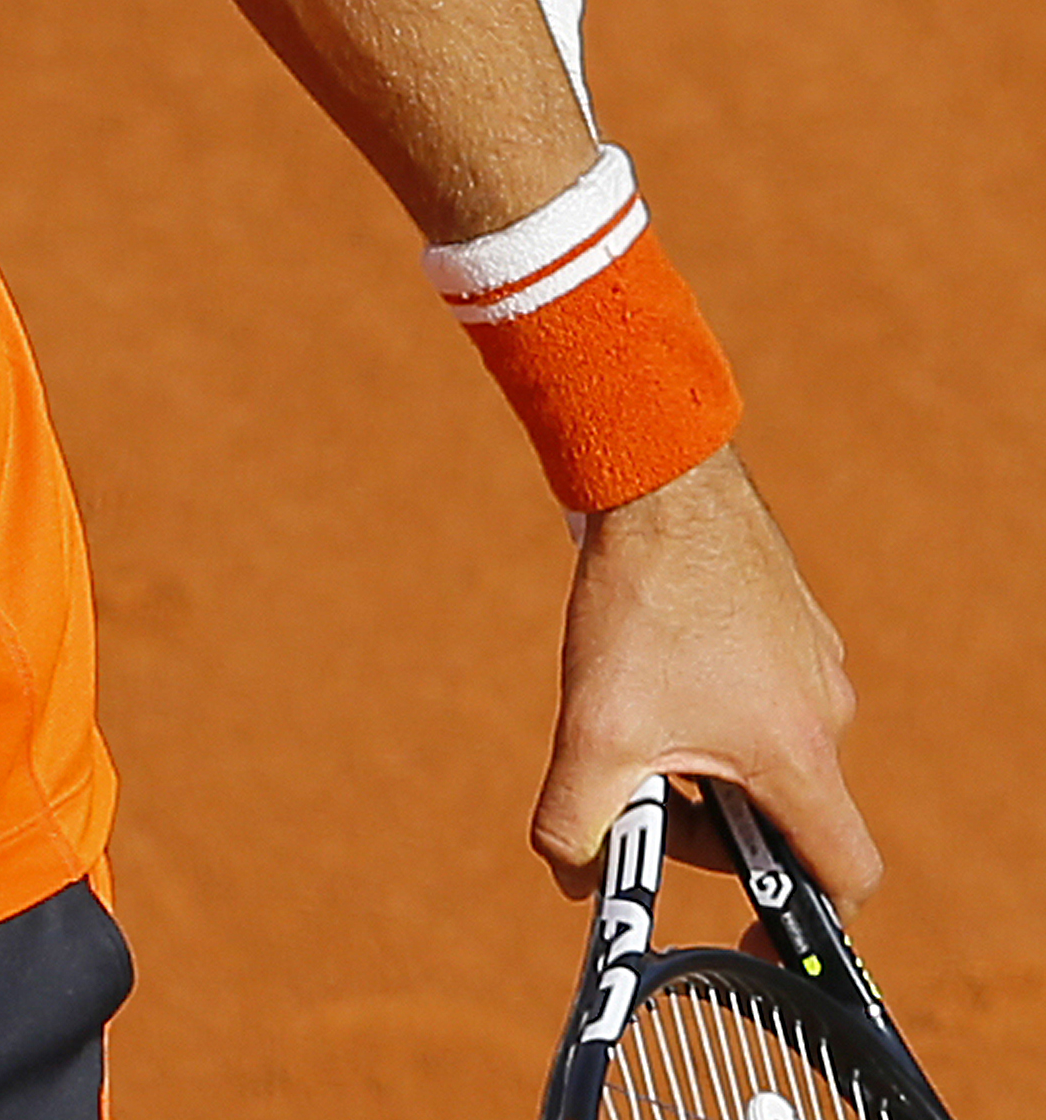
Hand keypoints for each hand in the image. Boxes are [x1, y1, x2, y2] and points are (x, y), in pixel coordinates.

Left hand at [532, 444, 874, 900]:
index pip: (844, 875)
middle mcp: (827, 713)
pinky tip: (648, 658)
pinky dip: (705, 704)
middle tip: (640, 794)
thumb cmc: (640, 602)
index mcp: (801, 756)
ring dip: (700, 759)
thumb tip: (571, 877)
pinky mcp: (788, 621)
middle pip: (784, 816)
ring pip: (762, 751)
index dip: (806, 918)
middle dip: (710, 825)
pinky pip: (754, 693)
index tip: (757, 935)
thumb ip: (576, 821)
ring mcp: (813, 663)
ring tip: (633, 709)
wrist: (658, 479)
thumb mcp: (594, 728)